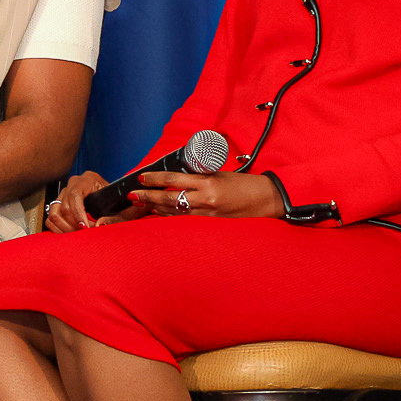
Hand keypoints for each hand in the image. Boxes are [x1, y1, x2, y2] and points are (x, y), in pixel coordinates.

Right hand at [45, 171, 113, 231]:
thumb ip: (113, 218)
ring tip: (79, 234)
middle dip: (74, 224)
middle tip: (86, 234)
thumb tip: (99, 225)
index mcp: (89, 179)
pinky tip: (72, 233)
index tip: (85, 228)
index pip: (75, 195)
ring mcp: (65, 193)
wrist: (116, 202)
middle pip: (64, 206)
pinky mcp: (59, 203)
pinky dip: (59, 229)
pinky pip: (51, 218)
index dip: (78, 214)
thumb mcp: (122, 210)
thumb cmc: (119, 204)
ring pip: (54, 213)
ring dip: (65, 228)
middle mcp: (74, 183)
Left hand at [127, 171, 285, 218]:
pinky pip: (186, 222)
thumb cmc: (244, 184)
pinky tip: (160, 215)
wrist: (267, 200)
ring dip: (156, 209)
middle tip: (133, 195)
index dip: (155, 179)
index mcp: (208, 184)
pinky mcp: (212, 226)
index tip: (142, 178)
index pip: (174, 180)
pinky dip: (171, 218)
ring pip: (175, 213)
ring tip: (141, 204)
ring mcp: (208, 216)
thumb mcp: (219, 175)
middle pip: (169, 199)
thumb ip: (198, 178)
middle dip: (148, 197)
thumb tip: (176, 178)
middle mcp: (206, 201)